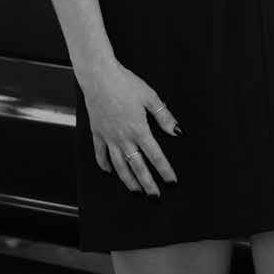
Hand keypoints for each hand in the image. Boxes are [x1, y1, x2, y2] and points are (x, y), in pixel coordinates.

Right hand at [79, 57, 179, 195]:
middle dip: (148, 183)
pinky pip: (100, 154)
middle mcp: (124, 138)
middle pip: (138, 166)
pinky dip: (105, 165)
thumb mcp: (150, 96)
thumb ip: (163, 116)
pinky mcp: (97, 132)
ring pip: (119, 166)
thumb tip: (176, 131)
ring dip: (128, 180)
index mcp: (139, 129)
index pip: (156, 156)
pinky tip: (110, 172)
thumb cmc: (125, 83)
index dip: (164, 170)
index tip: (171, 181)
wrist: (99, 76)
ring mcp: (108, 137)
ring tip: (136, 191)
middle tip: (155, 196)